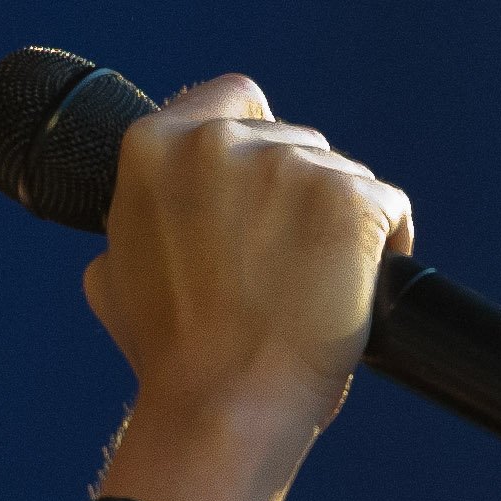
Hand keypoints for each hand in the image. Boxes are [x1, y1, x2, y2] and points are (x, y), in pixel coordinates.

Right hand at [91, 75, 412, 500]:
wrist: (224, 404)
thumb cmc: (170, 354)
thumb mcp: (114, 273)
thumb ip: (133, 219)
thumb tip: (158, 205)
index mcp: (154, 146)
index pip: (233, 96)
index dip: (255, 138)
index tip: (262, 186)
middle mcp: (219, 141)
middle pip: (292, 139)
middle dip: (297, 190)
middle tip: (287, 260)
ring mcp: (288, 166)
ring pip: (342, 172)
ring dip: (339, 219)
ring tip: (321, 283)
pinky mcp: (347, 199)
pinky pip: (387, 206)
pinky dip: (384, 241)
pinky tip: (360, 286)